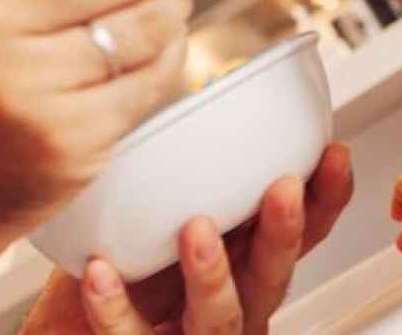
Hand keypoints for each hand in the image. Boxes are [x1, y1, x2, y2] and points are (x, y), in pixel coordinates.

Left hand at [23, 144, 353, 333]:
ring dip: (211, 273)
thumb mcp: (166, 215)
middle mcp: (228, 306)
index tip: (334, 154)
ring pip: (217, 316)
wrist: (66, 330)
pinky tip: (101, 273)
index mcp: (241, 267)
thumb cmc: (121, 267)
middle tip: (284, 189)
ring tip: (196, 228)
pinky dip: (115, 307)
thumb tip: (197, 91)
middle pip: (270, 276)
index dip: (323, 201)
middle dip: (283, 233)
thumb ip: (188, 174)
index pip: (299, 237)